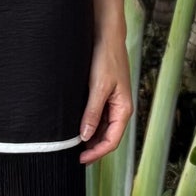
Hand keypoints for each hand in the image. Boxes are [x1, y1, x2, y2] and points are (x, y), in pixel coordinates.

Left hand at [78, 36, 132, 167]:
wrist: (106, 36)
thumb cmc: (106, 58)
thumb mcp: (98, 87)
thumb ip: (92, 112)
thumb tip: (85, 136)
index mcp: (123, 109)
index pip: (112, 140)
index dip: (97, 153)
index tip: (81, 159)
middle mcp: (120, 109)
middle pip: (108, 137)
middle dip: (93, 148)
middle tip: (73, 155)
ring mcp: (113, 103)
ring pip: (102, 128)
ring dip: (90, 137)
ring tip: (72, 144)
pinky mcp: (105, 96)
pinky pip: (98, 117)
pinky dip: (89, 124)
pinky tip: (76, 126)